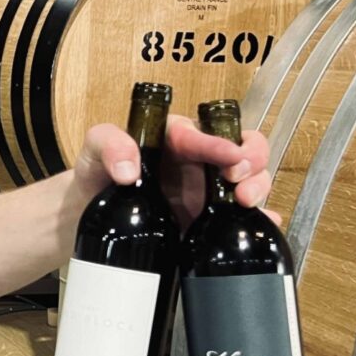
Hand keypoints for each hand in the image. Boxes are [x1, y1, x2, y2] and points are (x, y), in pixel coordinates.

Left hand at [73, 116, 277, 226]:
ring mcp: (205, 191)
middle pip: (241, 150)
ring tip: (246, 202)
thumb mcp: (94, 149)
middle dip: (252, 160)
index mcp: (175, 138)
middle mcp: (197, 162)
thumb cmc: (95, 172)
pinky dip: (259, 217)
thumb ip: (108, 144)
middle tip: (240, 180)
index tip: (229, 156)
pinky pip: (237, 216)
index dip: (219, 143)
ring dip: (257, 186)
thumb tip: (129, 170)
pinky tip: (266, 221)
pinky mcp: (206, 218)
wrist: (89, 210)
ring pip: (248, 179)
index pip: (203, 133)